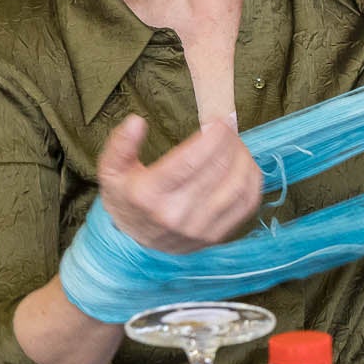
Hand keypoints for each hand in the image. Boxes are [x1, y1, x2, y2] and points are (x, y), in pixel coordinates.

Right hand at [97, 114, 262, 253]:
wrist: (133, 242)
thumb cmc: (127, 199)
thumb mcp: (111, 171)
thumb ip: (120, 144)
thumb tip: (136, 122)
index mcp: (149, 195)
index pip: (191, 160)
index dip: (213, 137)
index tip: (219, 121)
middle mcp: (175, 214)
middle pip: (218, 170)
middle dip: (229, 142)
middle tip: (228, 128)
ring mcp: (198, 228)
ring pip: (237, 186)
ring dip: (244, 158)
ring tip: (236, 144)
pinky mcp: (216, 236)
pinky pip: (247, 204)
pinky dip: (252, 180)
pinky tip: (244, 165)